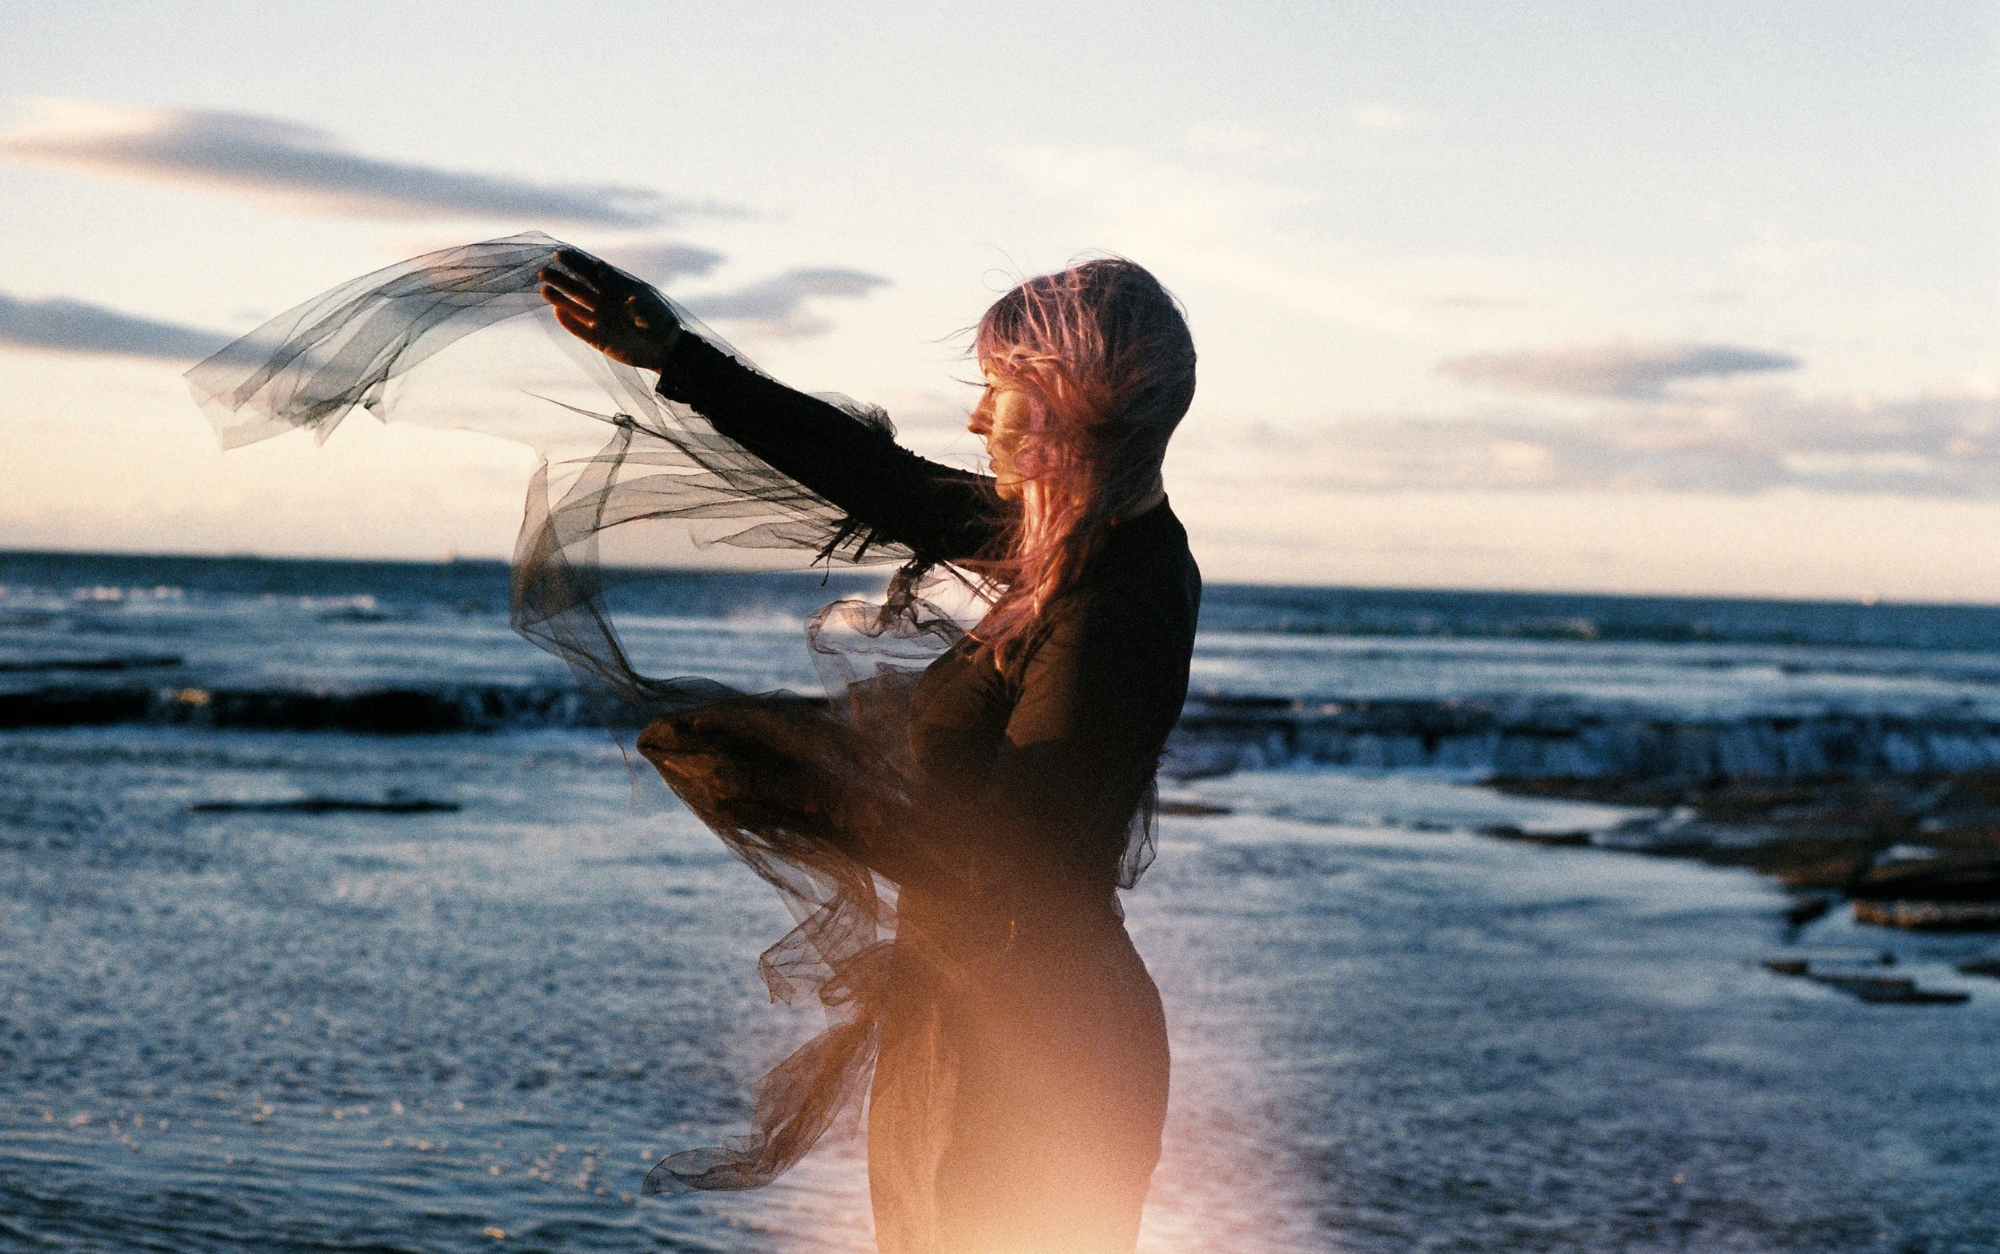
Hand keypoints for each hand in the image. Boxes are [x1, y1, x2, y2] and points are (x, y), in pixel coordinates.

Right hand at [539, 248, 682, 372]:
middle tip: (544, 271)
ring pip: (576, 308)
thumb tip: (600, 270)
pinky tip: (557, 312)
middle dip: (562, 279)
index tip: (560, 254)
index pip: (593, 272)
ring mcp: (602, 321)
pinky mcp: (600, 340)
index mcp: (618, 289)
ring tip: (544, 289)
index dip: (577, 263)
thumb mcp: (643, 300)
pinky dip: (569, 322)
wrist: (667, 350)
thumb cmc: (659, 321)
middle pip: (580, 288)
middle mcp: (607, 303)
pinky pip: (580, 330)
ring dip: (560, 299)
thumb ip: (618, 285)